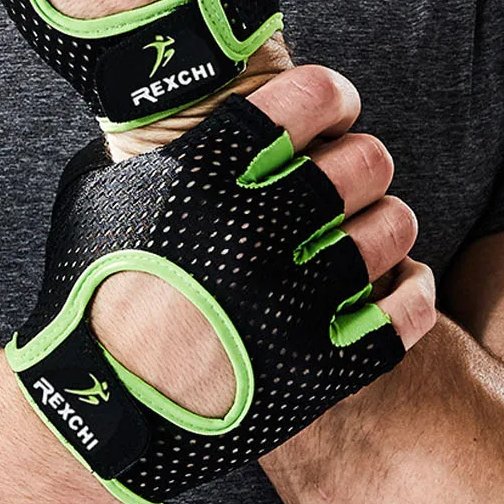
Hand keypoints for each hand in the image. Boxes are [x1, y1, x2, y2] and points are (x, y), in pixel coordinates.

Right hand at [6, 72, 435, 503]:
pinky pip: (406, 311)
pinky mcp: (321, 370)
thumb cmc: (92, 290)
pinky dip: (411, 290)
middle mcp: (256, 231)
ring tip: (366, 229)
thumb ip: (160, 143)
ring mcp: (293, 302)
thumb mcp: (107, 193)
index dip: (333, 95)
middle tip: (351, 172)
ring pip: (393, 229)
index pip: (310, 97)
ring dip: (386, 221)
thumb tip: (186, 95)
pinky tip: (396, 283)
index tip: (335, 107)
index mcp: (206, 175)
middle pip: (365, 161)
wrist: (93, 409)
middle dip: (363, 158)